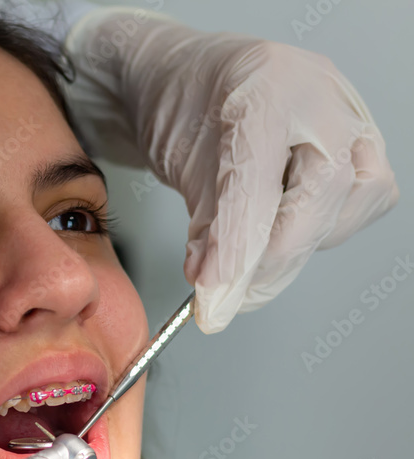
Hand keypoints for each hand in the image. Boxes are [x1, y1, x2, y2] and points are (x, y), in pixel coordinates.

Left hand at [62, 8, 398, 332]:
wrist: (198, 78)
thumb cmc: (186, 104)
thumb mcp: (178, 160)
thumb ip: (202, 227)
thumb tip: (214, 286)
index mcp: (265, 86)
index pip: (257, 179)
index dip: (237, 245)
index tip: (216, 292)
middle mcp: (321, 95)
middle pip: (320, 193)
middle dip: (271, 259)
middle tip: (227, 295)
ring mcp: (350, 115)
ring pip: (350, 203)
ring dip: (299, 247)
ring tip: (249, 261)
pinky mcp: (364, 141)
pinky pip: (365, 200)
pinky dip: (322, 230)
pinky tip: (282, 231)